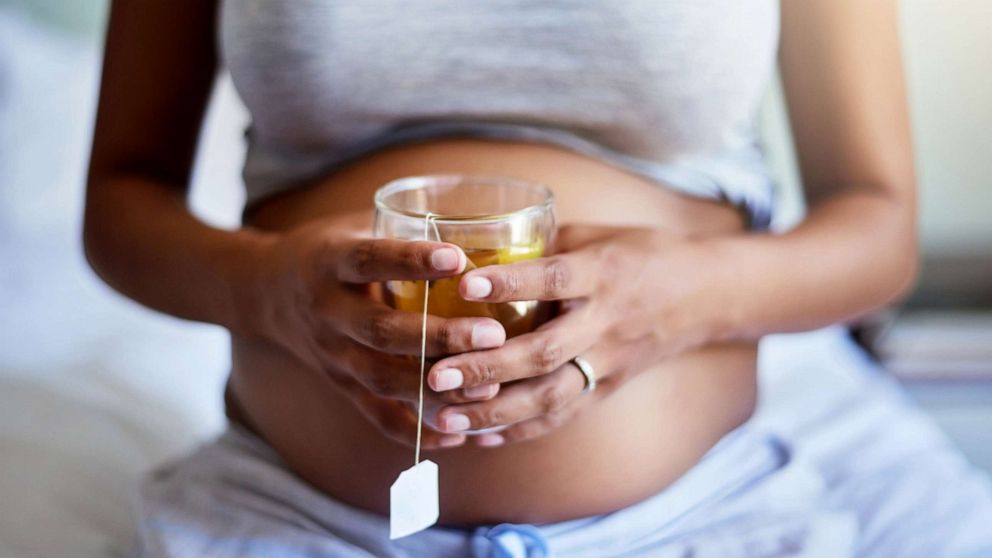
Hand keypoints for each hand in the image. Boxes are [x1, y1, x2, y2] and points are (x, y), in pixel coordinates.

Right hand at [247, 214, 510, 448]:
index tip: (457, 258)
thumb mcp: (354, 227)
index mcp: (328, 263)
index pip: (369, 260)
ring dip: (436, 388)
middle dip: (439, 336)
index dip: (410, 260)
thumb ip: (405, 227)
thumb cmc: (330, 252)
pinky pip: (377, 415)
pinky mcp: (341, 386)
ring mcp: (332, 355)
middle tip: (493, 335)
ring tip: (488, 388)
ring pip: (383, 378)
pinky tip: (459, 434)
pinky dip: (417, 430)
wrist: (265, 294)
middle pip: (382, 330)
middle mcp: (327, 312)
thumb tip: (482, 218)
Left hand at [426, 224, 717, 445]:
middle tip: (436, 375)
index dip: (510, 283)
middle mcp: (605, 322)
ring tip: (445, 418)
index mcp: (602, 274)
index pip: (553, 280)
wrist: (705, 295)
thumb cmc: (641, 255)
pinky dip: (520, 429)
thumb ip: (544, 244)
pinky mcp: (609, 388)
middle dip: (487, 368)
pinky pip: (563, 416)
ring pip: (551, 396)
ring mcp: (609, 361)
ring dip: (495, 412)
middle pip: (544, 352)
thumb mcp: (597, 236)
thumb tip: (481, 244)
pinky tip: (480, 436)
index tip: (465, 286)